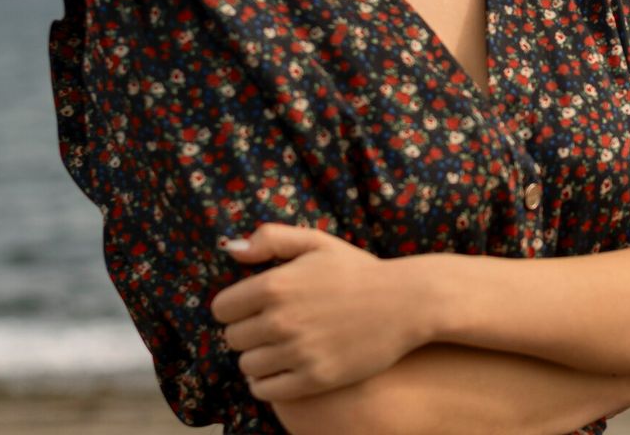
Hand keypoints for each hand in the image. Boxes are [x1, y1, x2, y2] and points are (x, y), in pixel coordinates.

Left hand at [210, 223, 428, 400]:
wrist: (407, 303)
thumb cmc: (358, 272)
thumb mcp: (317, 242)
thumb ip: (271, 239)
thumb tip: (230, 250)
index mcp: (275, 285)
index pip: (222, 309)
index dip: (234, 308)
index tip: (251, 308)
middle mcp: (281, 321)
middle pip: (233, 339)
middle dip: (246, 333)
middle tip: (269, 329)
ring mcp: (298, 352)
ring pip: (247, 366)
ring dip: (257, 359)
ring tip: (277, 349)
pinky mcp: (314, 379)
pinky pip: (267, 390)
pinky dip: (267, 383)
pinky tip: (282, 370)